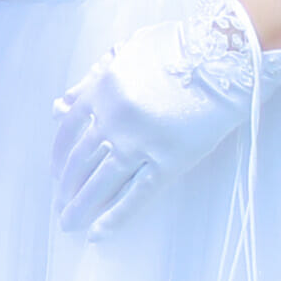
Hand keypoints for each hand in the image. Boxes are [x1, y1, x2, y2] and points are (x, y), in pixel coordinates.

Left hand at [49, 0, 280, 238]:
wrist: (224, 57)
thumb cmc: (180, 47)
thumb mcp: (129, 50)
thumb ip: (94, 77)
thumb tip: (61, 105)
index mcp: (102, 90)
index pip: (69, 130)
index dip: (60, 155)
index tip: (56, 172)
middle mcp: (113, 120)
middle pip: (80, 160)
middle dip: (66, 186)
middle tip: (60, 204)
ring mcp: (139, 144)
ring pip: (100, 182)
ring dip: (80, 206)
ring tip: (69, 223)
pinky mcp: (167, 163)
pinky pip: (136, 195)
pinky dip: (114, 217)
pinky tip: (98, 233)